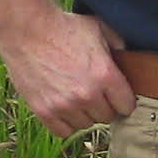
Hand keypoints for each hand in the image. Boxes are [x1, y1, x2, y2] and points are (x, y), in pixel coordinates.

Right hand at [0, 0, 135, 133]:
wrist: (27, 29)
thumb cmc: (64, 27)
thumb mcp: (98, 29)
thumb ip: (119, 45)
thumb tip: (131, 59)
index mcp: (105, 75)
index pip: (127, 106)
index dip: (123, 99)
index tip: (116, 94)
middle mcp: (87, 95)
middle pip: (107, 117)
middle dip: (103, 105)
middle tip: (94, 91)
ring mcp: (64, 105)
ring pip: (85, 124)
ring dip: (84, 113)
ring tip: (76, 96)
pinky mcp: (44, 111)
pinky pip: (64, 130)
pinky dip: (65, 121)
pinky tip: (63, 106)